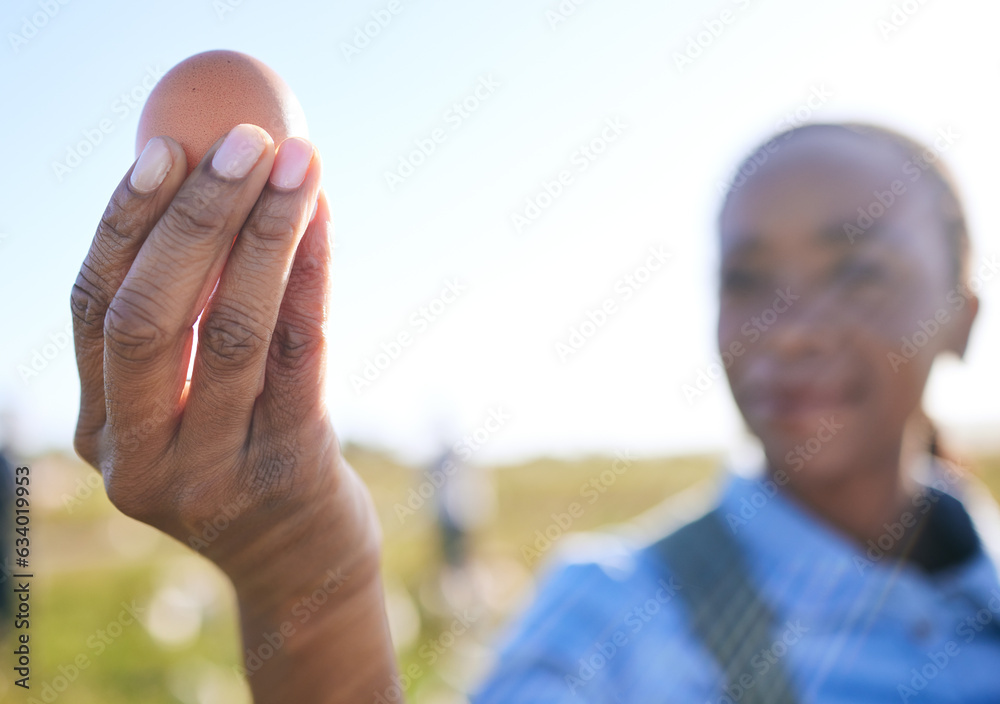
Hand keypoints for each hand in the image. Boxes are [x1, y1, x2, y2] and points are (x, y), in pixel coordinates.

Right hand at [71, 126, 396, 700]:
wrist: (301, 569)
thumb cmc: (243, 461)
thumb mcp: (189, 407)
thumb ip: (177, 329)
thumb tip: (200, 192)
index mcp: (101, 430)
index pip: (95, 308)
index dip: (126, 223)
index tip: (163, 148)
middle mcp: (141, 458)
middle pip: (149, 316)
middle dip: (196, 217)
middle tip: (242, 139)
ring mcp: (212, 474)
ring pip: (231, 331)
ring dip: (268, 232)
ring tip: (301, 159)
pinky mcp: (288, 472)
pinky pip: (300, 356)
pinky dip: (311, 277)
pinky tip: (326, 220)